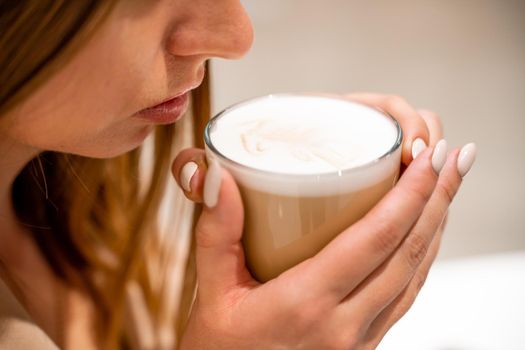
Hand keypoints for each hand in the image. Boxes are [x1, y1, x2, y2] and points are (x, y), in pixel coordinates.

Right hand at [171, 94, 474, 348]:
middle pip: (409, 252)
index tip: (428, 156)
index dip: (409, 194)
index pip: (375, 239)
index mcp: (306, 303)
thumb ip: (215, 232)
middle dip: (437, 197)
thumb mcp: (210, 292)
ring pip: (416, 274)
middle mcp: (345, 324)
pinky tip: (426, 233)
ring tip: (448, 184)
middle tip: (453, 155)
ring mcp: (361, 338)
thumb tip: (219, 177)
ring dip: (437, 224)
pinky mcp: (365, 343)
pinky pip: (407, 295)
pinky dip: (424, 257)